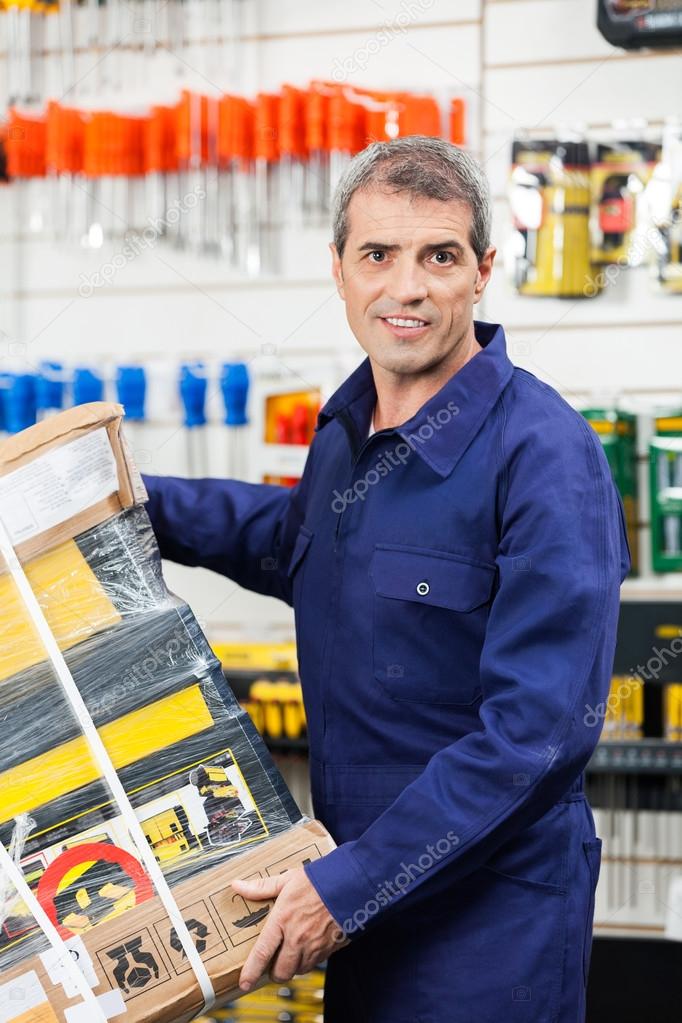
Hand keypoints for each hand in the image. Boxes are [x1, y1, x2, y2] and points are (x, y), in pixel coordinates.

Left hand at [232, 867, 347, 990]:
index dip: (251, 971)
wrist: (351, 883)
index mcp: (283, 919)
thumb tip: (238, 886)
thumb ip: (261, 887)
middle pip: (280, 971)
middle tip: (273, 964)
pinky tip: (308, 946)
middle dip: (274, 972)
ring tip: (291, 953)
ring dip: (292, 966)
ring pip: (298, 970)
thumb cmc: (319, 879)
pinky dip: (308, 960)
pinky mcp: (329, 948)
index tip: (245, 982)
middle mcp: (297, 937)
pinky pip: (314, 964)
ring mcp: (314, 945)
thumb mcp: (287, 879)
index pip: (262, 953)